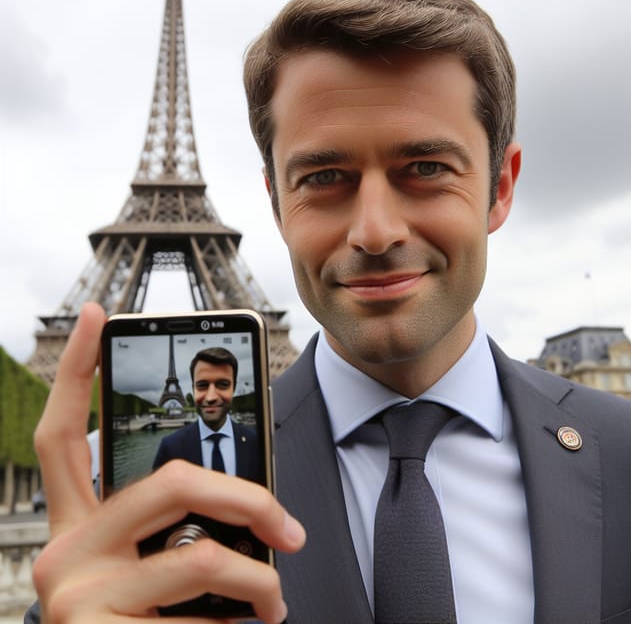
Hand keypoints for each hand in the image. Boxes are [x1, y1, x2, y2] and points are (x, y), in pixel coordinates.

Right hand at [32, 302, 304, 622]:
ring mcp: (74, 597)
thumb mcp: (152, 566)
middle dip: (250, 499)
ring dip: (259, 583)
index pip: (63, 433)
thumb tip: (247, 503)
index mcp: (75, 523)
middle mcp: (62, 552)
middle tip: (290, 530)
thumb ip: (178, 526)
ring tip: (274, 603)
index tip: (95, 315)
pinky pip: (203, 620)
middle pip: (172, 481)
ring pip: (202, 554)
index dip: (75, 371)